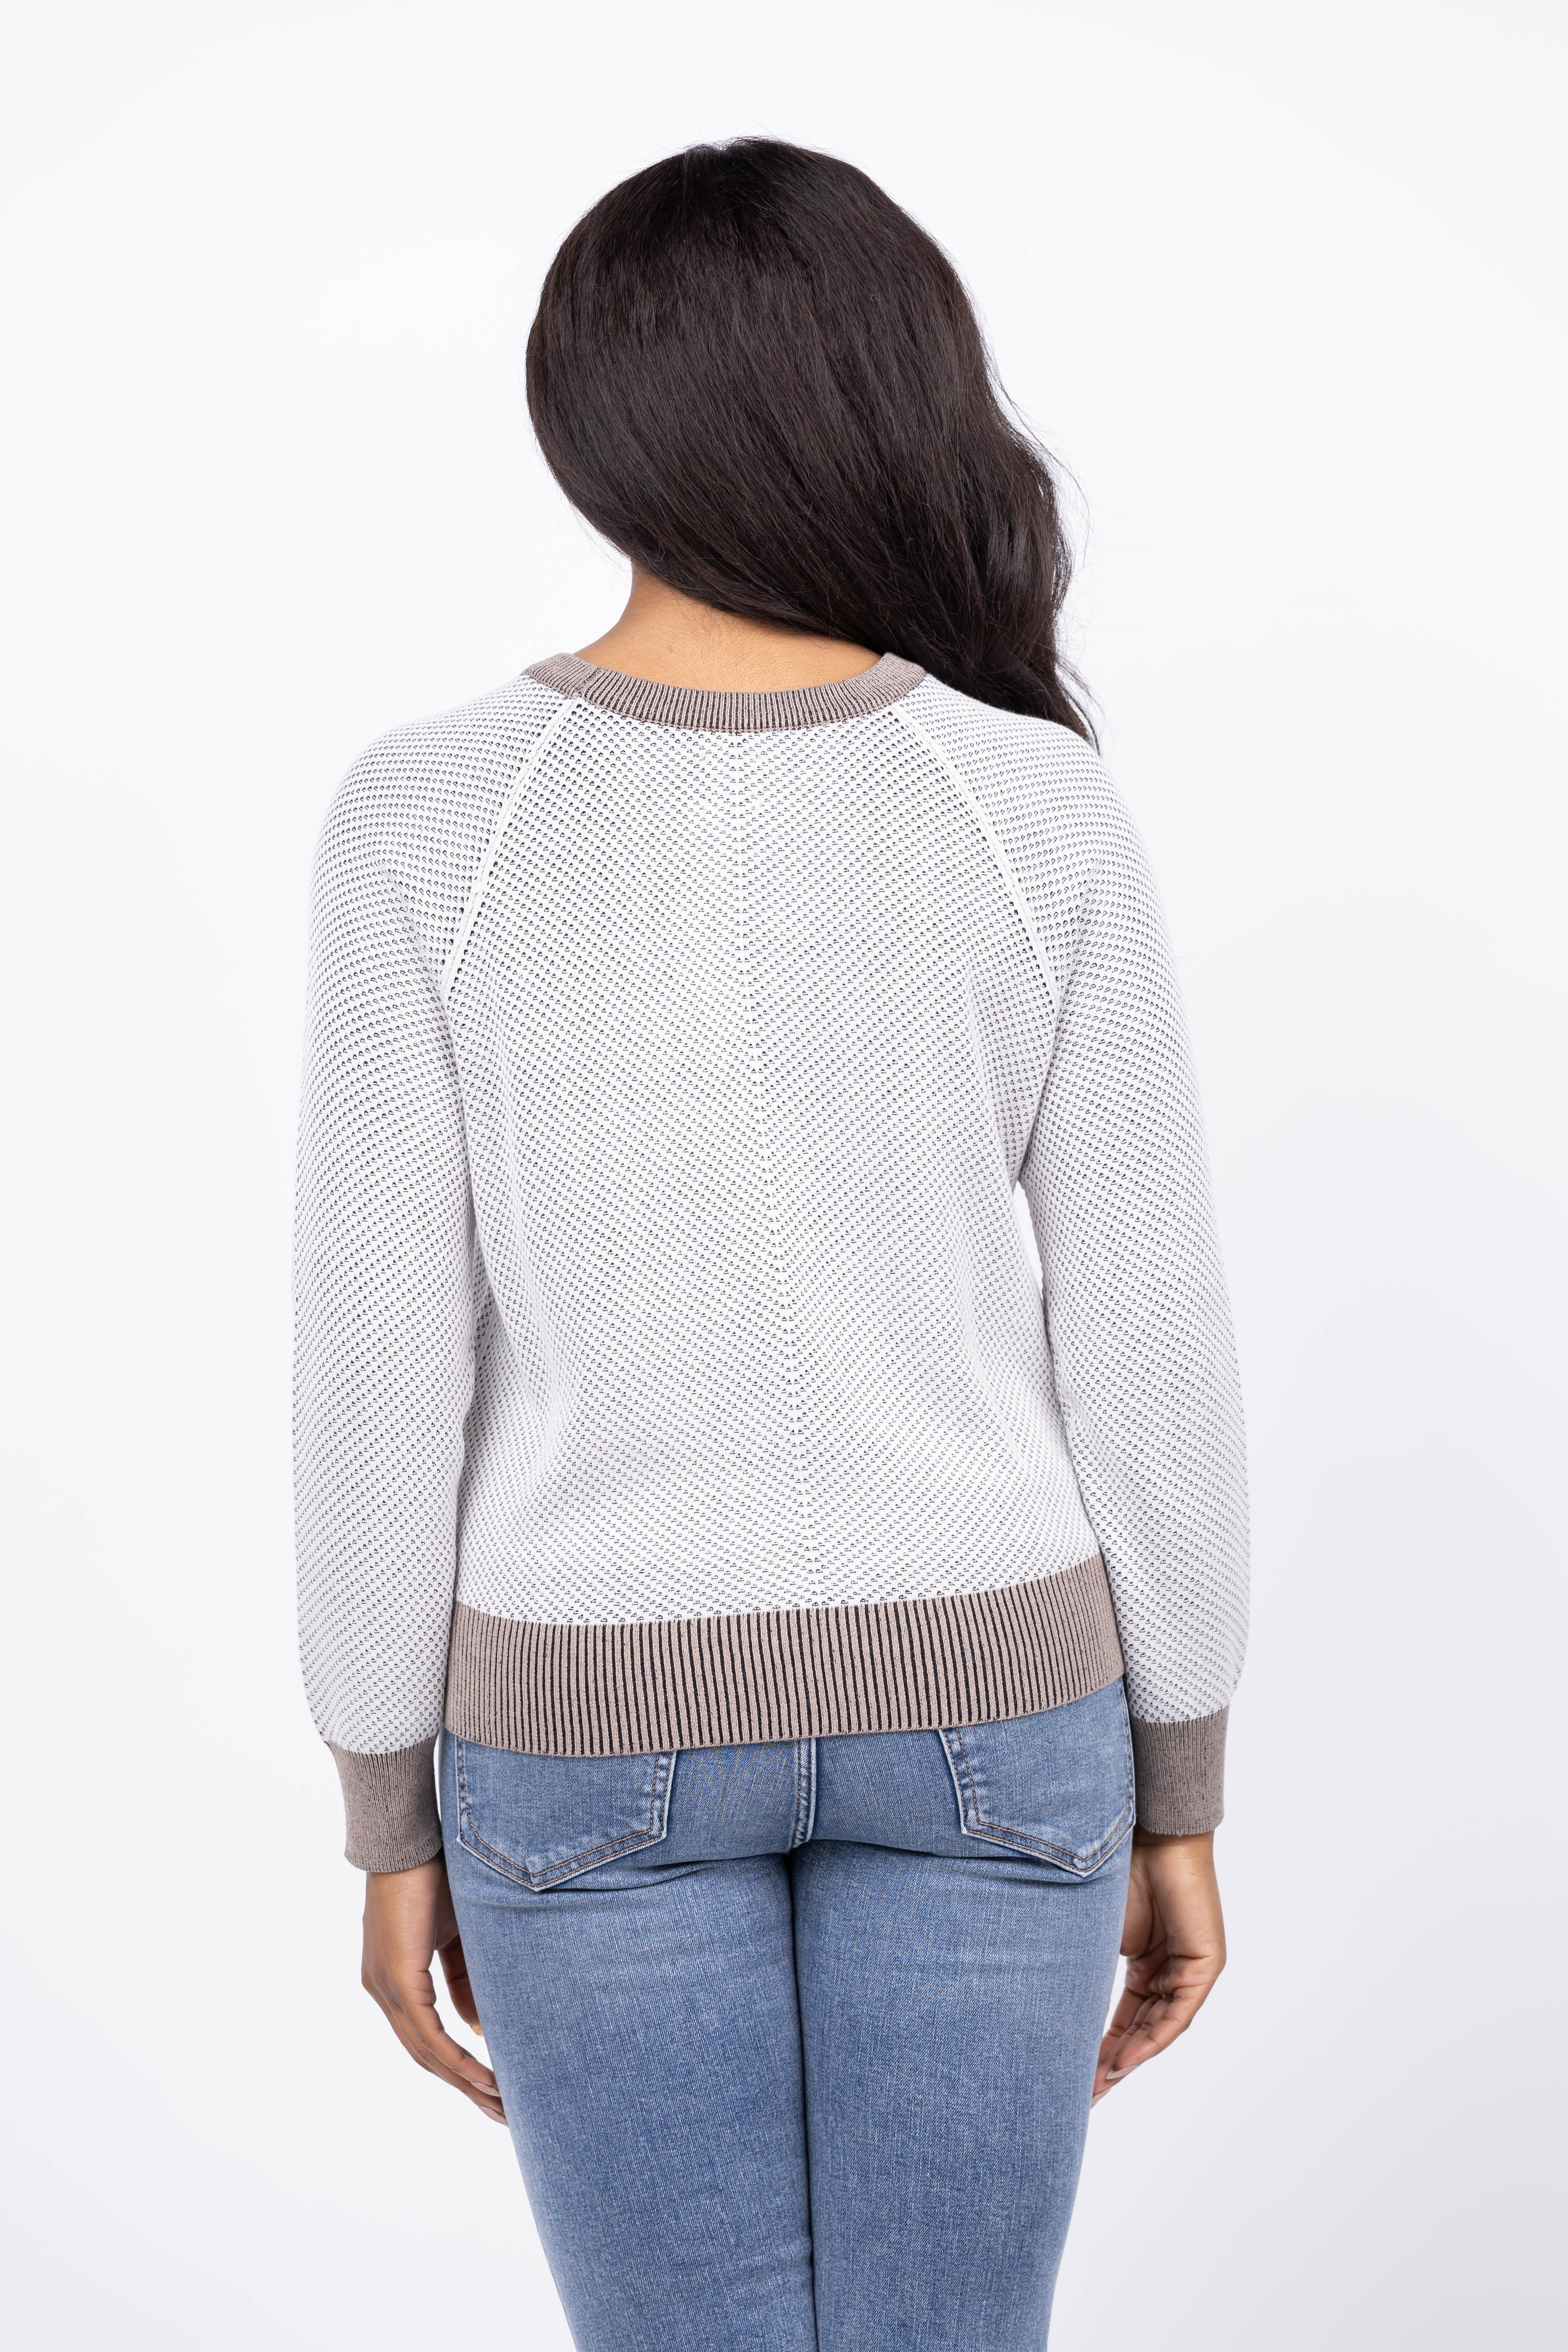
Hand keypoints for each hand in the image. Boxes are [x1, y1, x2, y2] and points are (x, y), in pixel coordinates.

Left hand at [360, 1858, 506, 2123]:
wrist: (407, 1839)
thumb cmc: (433, 1876)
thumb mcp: (456, 1936)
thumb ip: (464, 1979)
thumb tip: (477, 2026)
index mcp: (393, 1981)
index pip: (426, 2039)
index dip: (458, 2067)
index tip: (491, 2089)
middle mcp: (382, 1992)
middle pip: (426, 2057)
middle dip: (465, 2088)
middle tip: (502, 2114)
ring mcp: (386, 1988)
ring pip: (426, 2053)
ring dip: (465, 2083)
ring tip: (500, 2106)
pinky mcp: (398, 1980)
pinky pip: (429, 2034)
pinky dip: (457, 2060)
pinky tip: (484, 2078)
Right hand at [1093, 1830, 1225, 2104]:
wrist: (1146, 1832)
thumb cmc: (1113, 1870)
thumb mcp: (1095, 1934)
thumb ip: (1085, 1971)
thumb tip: (1045, 2002)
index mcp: (1144, 1964)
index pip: (1125, 2020)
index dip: (1100, 2050)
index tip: (1074, 2078)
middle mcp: (1169, 1970)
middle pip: (1142, 2031)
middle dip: (1112, 2065)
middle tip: (1084, 2096)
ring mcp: (1189, 1968)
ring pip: (1160, 2028)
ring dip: (1130, 2059)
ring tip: (1099, 2085)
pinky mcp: (1205, 1964)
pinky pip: (1179, 2013)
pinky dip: (1153, 2038)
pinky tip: (1127, 2060)